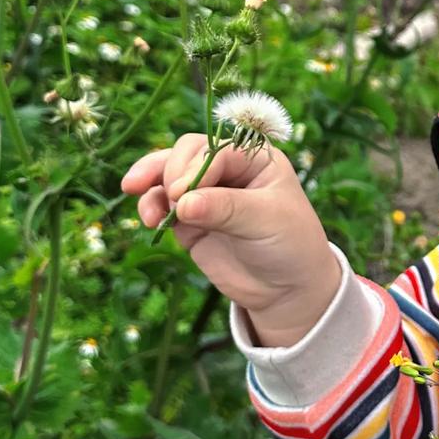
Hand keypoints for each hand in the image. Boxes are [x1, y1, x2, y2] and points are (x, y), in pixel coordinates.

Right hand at [120, 134, 341, 344]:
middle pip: (186, 153)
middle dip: (170, 172)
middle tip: (172, 198)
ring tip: (148, 212)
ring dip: (152, 184)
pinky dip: (151, 206)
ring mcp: (206, 194)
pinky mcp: (190, 220)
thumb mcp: (265, 221)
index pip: (216, 149)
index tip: (182, 193)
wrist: (286, 290)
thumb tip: (182, 202)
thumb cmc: (290, 245)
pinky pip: (162, 204)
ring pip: (168, 174)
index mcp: (255, 159)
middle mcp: (228, 170)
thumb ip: (225, 208)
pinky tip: (150, 220)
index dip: (194, 166)